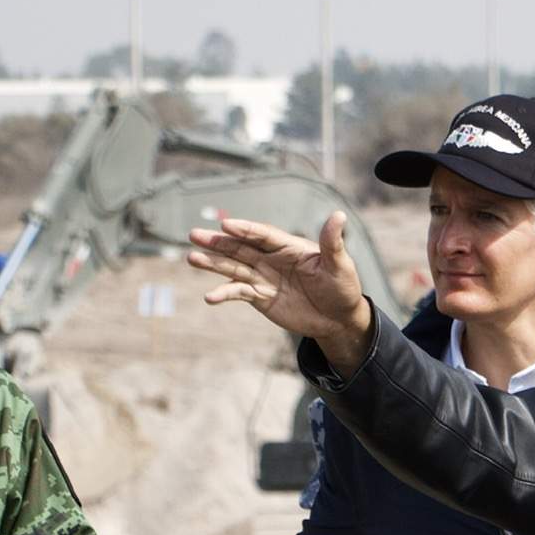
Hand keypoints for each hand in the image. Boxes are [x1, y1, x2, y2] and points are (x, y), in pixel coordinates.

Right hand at [187, 213, 373, 366]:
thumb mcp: (340, 265)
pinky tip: (209, 297)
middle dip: (219, 242)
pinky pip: (239, 293)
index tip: (226, 225)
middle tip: (194, 234)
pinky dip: (224, 294)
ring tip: (192, 257)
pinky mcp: (260, 297)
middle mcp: (272, 258)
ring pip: (234, 267)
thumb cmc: (342, 287)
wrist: (337, 319)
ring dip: (213, 263)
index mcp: (289, 246)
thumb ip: (332, 242)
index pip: (263, 235)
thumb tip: (339, 215)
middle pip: (241, 247)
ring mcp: (264, 277)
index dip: (245, 229)